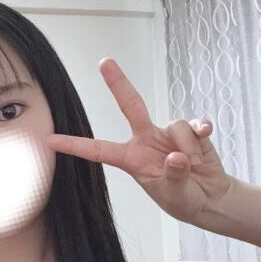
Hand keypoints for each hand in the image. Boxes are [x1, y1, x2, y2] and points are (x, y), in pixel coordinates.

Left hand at [46, 58, 233, 224]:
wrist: (210, 199)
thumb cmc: (183, 199)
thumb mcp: (174, 195)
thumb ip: (173, 176)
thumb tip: (176, 155)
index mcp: (131, 159)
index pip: (98, 150)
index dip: (74, 145)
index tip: (50, 140)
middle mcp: (146, 140)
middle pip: (130, 105)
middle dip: (118, 83)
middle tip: (104, 62)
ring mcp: (168, 134)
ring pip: (174, 125)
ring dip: (187, 147)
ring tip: (193, 166)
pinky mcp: (191, 132)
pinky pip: (195, 124)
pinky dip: (201, 132)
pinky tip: (205, 137)